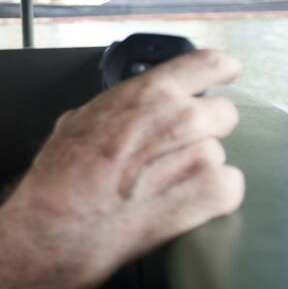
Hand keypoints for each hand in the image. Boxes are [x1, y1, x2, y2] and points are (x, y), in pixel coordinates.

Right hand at [0, 49, 244, 288]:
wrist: (58, 224)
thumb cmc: (60, 179)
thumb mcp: (76, 122)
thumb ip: (114, 111)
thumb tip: (120, 115)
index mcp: (147, 94)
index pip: (207, 63)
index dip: (222, 69)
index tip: (226, 73)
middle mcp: (178, 118)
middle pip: (224, 114)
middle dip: (206, 132)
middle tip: (177, 153)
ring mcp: (196, 156)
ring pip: (219, 154)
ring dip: (200, 170)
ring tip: (163, 188)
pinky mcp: (207, 194)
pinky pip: (230, 186)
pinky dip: (212, 198)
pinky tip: (182, 204)